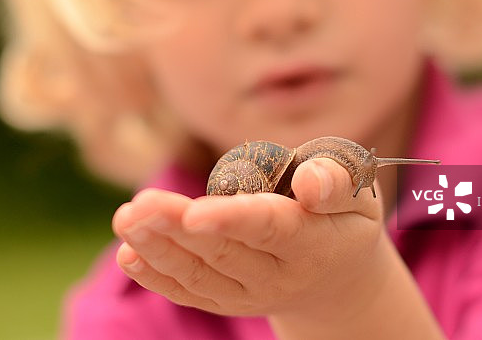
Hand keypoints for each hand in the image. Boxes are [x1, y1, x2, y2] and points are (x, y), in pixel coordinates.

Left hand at [111, 157, 389, 318]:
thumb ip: (335, 181)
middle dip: (177, 228)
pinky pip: (190, 292)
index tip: (194, 213)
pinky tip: (128, 253)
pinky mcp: (227, 300)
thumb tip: (309, 182)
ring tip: (126, 219)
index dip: (232, 220)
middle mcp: (279, 276)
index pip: (269, 228)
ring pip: (200, 275)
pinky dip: (157, 275)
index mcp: (312, 242)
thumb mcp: (356, 193)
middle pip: (223, 252)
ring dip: (158, 248)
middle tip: (139, 205)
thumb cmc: (342, 218)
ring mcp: (250, 294)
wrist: (339, 279)